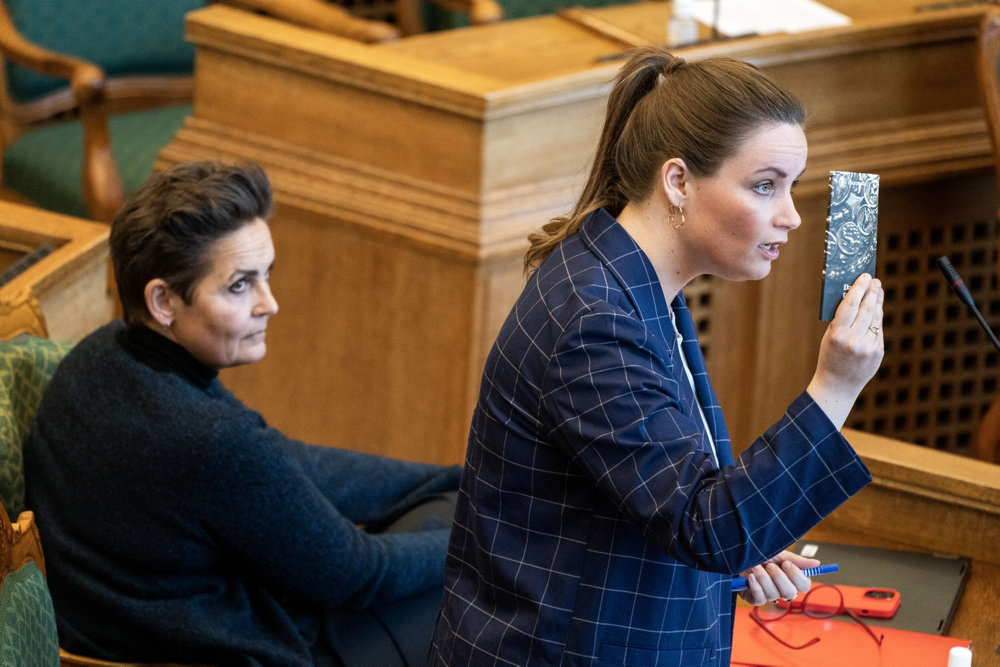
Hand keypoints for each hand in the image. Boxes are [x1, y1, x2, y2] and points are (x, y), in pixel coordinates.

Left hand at [737, 550, 820, 605]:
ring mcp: (767, 594)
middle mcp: (780, 587)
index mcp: (789, 576)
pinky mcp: (753, 598)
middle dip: (779, 578)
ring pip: (773, 595)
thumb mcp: (776, 552)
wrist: (734, 552)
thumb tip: (817, 563)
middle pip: (790, 593)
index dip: (797, 576)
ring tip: (755, 566)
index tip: (786, 564)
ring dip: (764, 579)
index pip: (804, 585)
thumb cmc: (756, 551)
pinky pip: (759, 599)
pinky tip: (750, 577)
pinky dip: (755, 587)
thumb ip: (796, 560)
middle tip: (769, 565)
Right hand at [807, 273, 884, 428]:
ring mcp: (868, 347)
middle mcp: (854, 340)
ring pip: (875, 318)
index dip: (858, 288)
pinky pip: (878, 330)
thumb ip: (842, 319)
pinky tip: (877, 310)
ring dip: (877, 302)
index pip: (850, 305)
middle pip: (866, 309)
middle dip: (871, 292)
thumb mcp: (829, 336)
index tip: (864, 276)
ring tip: (877, 290)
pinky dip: (877, 318)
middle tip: (874, 280)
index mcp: (837, 335)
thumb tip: (855, 297)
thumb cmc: (830, 357)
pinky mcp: (878, 352)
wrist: (837, 385)